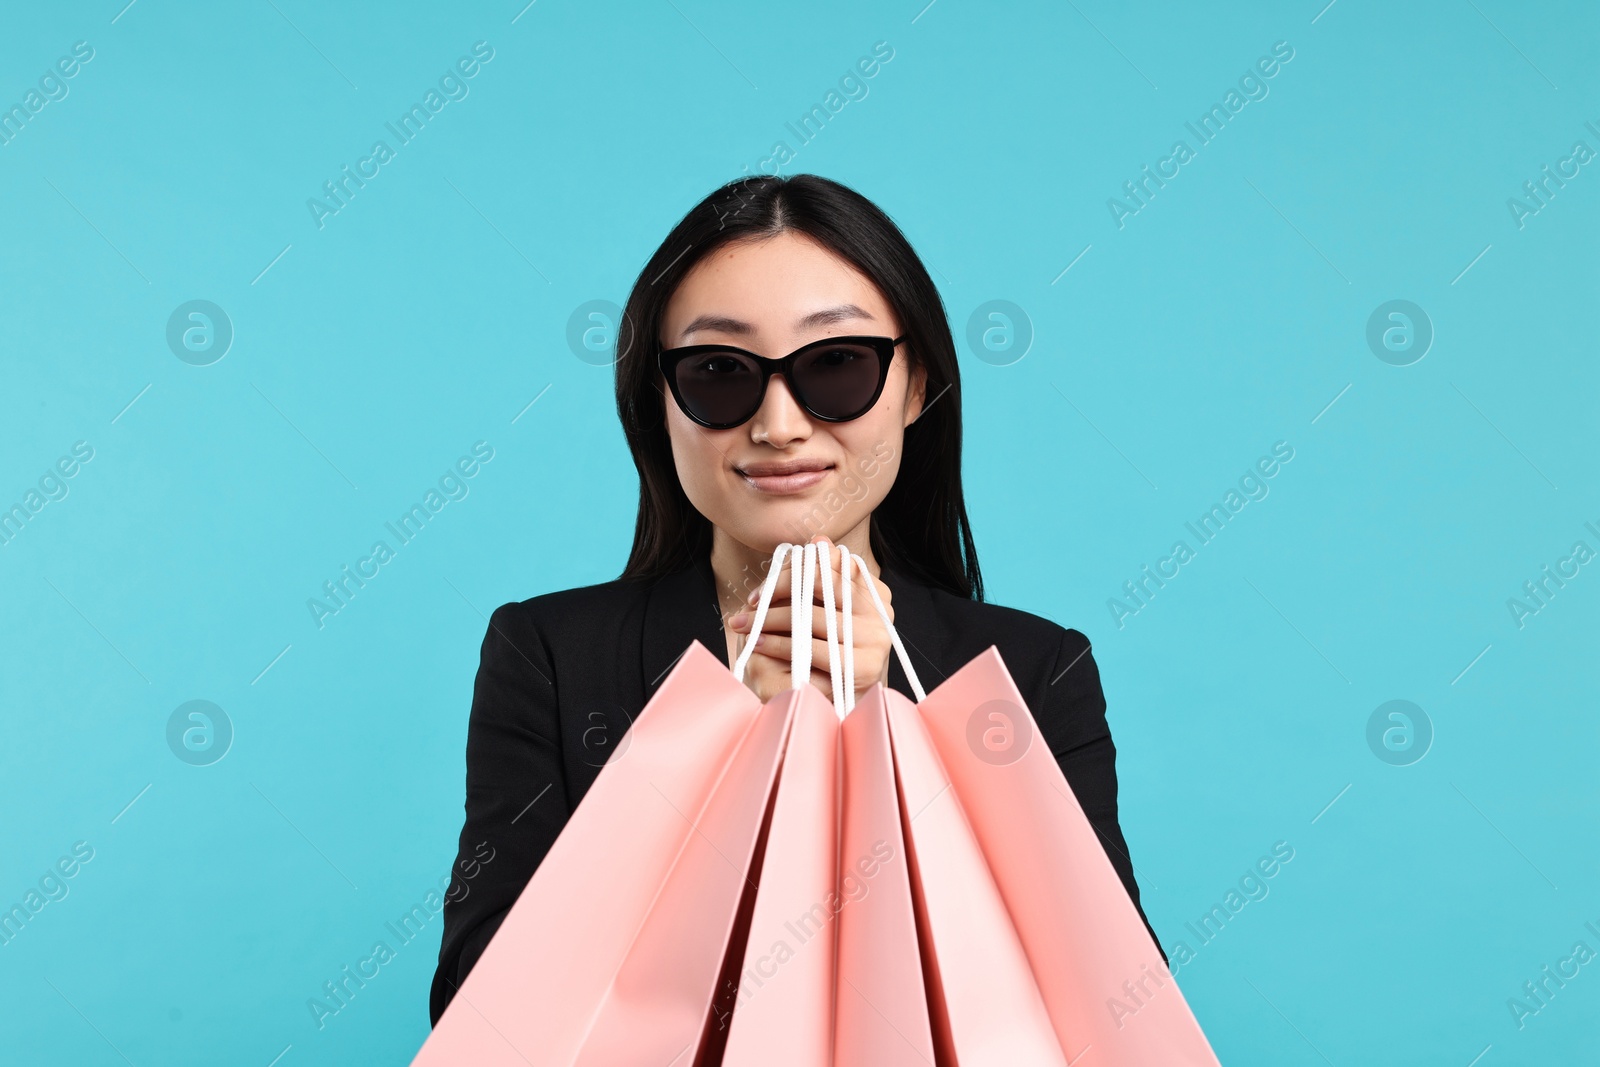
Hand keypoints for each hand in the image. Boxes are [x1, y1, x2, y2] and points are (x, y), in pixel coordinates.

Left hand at [726, 536, 893, 705]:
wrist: (840, 703)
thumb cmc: (829, 651)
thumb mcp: (826, 611)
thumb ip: (823, 576)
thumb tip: (819, 539)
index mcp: (877, 593)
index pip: (830, 565)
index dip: (793, 570)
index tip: (766, 584)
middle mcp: (882, 612)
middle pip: (820, 583)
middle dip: (778, 590)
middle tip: (751, 601)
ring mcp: (875, 639)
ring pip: (809, 615)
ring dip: (769, 619)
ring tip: (745, 623)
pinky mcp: (861, 667)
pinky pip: (808, 647)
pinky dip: (775, 643)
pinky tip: (757, 643)